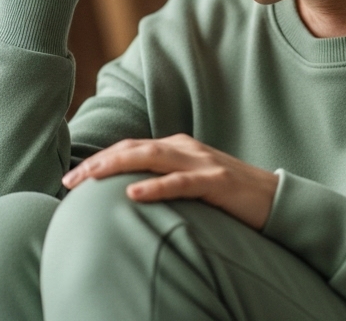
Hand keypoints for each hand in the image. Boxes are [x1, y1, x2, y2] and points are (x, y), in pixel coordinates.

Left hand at [62, 134, 279, 230]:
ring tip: (91, 178)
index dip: (101, 158)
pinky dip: (155, 186)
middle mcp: (187, 148)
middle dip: (99, 162)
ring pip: (152, 158)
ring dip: (117, 166)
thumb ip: (165, 178)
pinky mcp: (217, 181)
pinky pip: (181, 182)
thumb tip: (128, 190)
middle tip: (71, 180)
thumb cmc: (229, 195)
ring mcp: (202, 163)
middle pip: (134, 148)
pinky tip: (133, 192)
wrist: (275, 198)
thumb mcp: (192, 181)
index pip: (131, 147)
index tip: (74, 176)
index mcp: (179, 147)